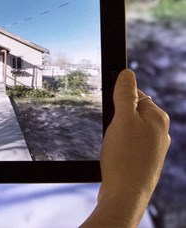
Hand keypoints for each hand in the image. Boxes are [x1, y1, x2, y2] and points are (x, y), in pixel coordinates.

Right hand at [81, 69, 169, 226]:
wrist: (125, 197)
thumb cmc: (125, 157)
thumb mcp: (122, 118)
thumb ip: (126, 94)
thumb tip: (127, 73)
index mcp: (158, 119)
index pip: (137, 94)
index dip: (120, 99)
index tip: (111, 110)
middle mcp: (160, 133)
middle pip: (132, 112)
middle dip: (117, 118)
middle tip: (112, 131)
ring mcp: (153, 149)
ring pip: (128, 129)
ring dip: (116, 133)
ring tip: (113, 146)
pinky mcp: (143, 162)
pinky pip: (128, 145)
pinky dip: (119, 147)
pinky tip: (115, 156)